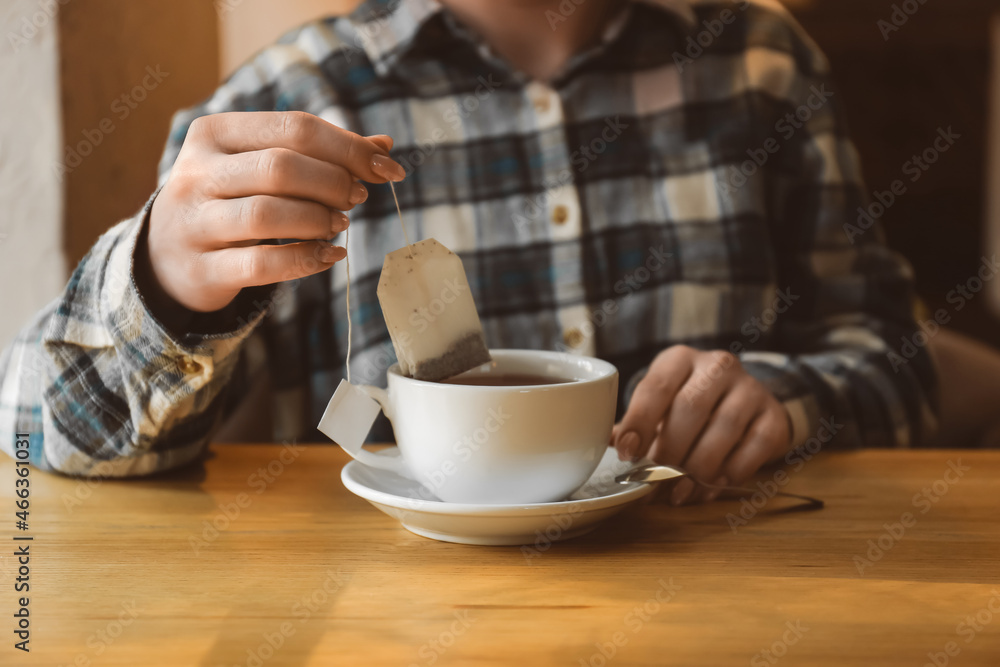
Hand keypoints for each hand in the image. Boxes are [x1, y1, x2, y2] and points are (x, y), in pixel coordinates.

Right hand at [145, 111, 405, 313]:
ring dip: (317, 220)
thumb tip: (384, 145)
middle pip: (280, 168)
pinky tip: (331, 255)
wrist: (166, 256)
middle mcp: (196, 173)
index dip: (348, 147)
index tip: (386, 167)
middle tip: (357, 197)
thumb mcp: (260, 166)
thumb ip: (319, 153)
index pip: (293, 128)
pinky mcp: (201, 269)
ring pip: (266, 215)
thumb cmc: (229, 200)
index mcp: (214, 133)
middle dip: (332, 182)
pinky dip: (305, 260)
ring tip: (340, 224)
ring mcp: (194, 223)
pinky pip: (261, 265)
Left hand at [613, 346, 791, 505]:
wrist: (747, 404)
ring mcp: (750, 388)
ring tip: (680, 492)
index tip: (627, 454)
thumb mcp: (660, 406)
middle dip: (669, 450)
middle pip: (690, 408)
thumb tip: (597, 446)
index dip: (639, 422)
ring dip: (698, 468)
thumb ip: (633, 426)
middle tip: (654, 479)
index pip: (656, 387)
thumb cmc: (690, 408)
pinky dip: (730, 472)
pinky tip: (712, 485)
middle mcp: (717, 366)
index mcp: (679, 360)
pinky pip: (753, 447)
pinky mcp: (773, 415)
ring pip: (723, 429)